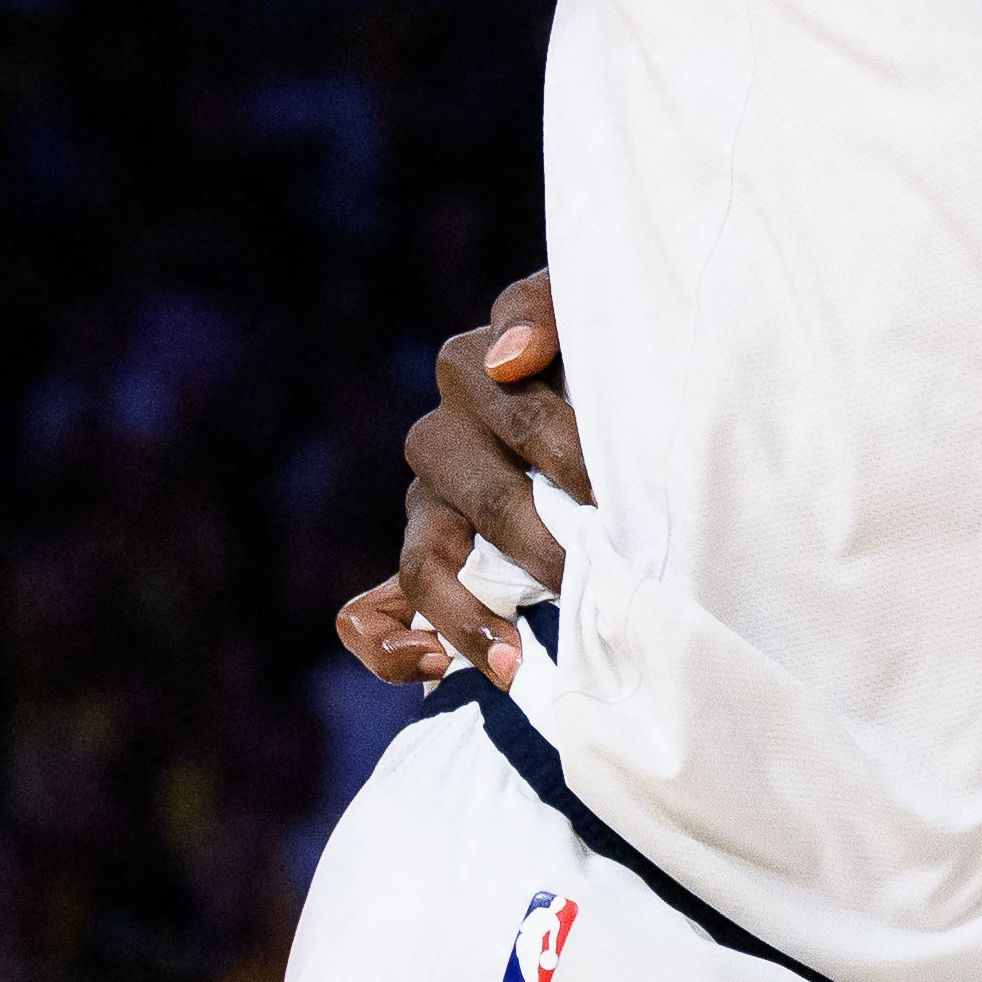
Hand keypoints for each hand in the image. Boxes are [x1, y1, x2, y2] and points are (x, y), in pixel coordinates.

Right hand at [333, 273, 590, 692]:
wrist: (612, 393)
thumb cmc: (608, 351)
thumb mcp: (591, 312)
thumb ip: (548, 313)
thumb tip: (510, 359)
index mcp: (475, 366)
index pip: (501, 400)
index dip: (557, 443)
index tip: (605, 483)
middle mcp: (443, 436)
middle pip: (480, 495)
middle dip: (542, 541)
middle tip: (597, 573)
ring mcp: (428, 503)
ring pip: (422, 563)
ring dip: (465, 616)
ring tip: (513, 660)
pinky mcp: (425, 558)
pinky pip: (370, 614)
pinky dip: (392, 648)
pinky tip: (438, 669)